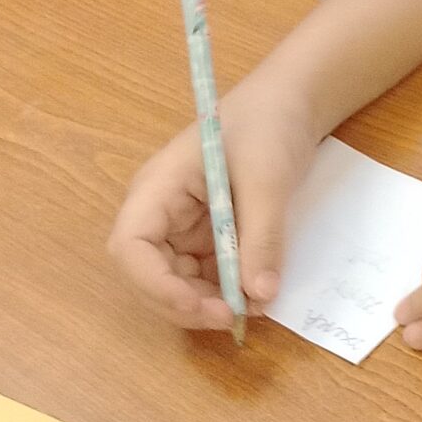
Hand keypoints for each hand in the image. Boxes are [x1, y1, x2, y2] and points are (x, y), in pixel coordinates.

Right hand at [107, 80, 319, 328]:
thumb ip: (262, 237)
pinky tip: (258, 294)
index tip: (202, 305)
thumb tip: (258, 295)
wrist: (291, 103)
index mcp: (157, 189)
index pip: (130, 248)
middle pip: (150, 275)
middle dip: (186, 303)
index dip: (156, 286)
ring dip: (210, 303)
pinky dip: (228, 291)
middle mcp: (161, 214)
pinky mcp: (210, 237)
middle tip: (232, 318)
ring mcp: (184, 228)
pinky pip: (208, 276)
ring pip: (180, 283)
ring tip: (255, 306)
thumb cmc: (268, 125)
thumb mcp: (268, 180)